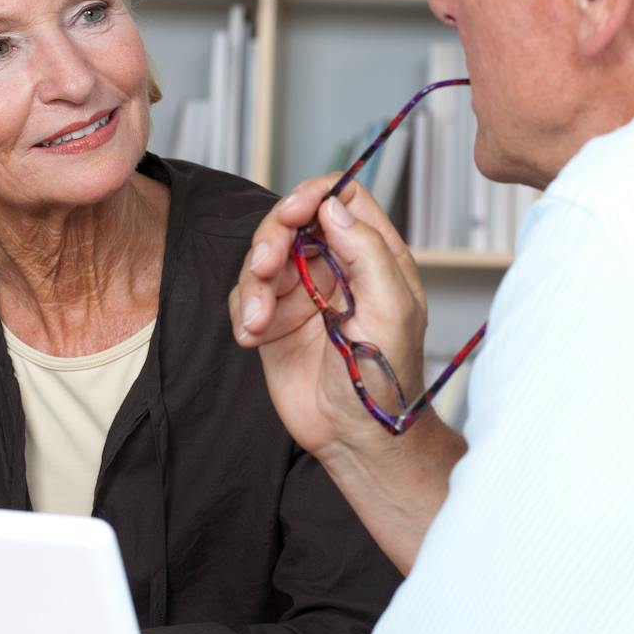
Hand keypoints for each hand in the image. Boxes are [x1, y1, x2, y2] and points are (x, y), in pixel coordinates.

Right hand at [231, 175, 427, 462]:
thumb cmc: (387, 378)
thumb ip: (366, 252)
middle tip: (264, 266)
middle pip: (293, 221)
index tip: (294, 213)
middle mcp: (337, 267)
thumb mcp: (390, 310)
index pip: (344, 197)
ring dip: (252, 284)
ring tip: (258, 322)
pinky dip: (243, 312)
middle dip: (272, 238)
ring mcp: (303, 293)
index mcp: (374, 256)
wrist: (357, 439)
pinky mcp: (275, 321)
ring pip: (263, 257)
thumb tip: (333, 204)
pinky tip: (251, 338)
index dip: (314, 195)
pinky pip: (245, 296)